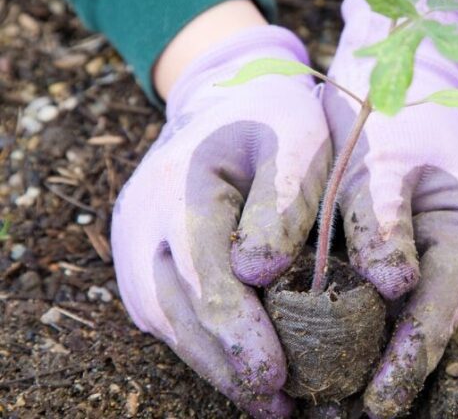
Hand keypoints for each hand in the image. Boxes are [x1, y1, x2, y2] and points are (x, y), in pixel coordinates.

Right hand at [111, 26, 329, 417]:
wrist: (225, 96)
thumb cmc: (274, 119)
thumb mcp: (297, 142)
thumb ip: (284, 202)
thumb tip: (258, 274)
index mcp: (184, 185)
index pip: (205, 274)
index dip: (239, 331)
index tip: (275, 376)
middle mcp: (144, 220)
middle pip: (178, 310)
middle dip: (228, 365)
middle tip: (277, 408)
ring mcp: (135, 242)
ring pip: (167, 320)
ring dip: (214, 366)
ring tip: (266, 403)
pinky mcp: (142, 259)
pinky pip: (166, 312)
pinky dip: (203, 345)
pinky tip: (241, 369)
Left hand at [323, 0, 457, 415]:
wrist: (399, 71)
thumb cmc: (393, 110)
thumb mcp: (383, 160)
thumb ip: (384, 222)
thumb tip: (392, 288)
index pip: (438, 313)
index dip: (408, 362)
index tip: (375, 405)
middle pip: (425, 325)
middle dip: (385, 370)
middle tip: (336, 411)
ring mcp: (439, 252)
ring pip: (405, 316)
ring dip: (369, 353)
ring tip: (326, 397)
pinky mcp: (412, 248)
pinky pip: (387, 296)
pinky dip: (359, 322)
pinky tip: (323, 346)